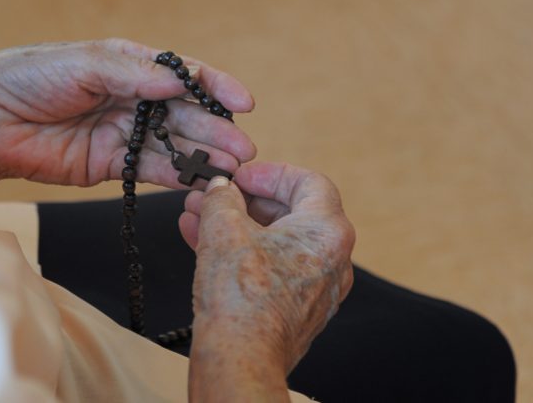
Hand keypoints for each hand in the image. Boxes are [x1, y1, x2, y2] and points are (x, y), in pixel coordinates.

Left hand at [0, 39, 256, 198]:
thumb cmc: (27, 77)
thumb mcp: (82, 63)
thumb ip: (132, 73)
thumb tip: (179, 82)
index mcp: (128, 64)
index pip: (182, 74)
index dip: (215, 86)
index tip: (244, 101)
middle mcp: (132, 97)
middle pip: (185, 113)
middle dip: (215, 129)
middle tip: (243, 148)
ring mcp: (123, 132)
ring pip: (174, 144)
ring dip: (203, 155)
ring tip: (231, 169)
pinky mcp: (109, 165)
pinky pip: (151, 170)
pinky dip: (177, 177)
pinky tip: (200, 182)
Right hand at [184, 162, 354, 391]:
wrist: (240, 360)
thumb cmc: (241, 297)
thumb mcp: (223, 227)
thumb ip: (222, 197)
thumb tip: (220, 188)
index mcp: (328, 231)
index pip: (309, 182)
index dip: (271, 173)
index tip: (242, 176)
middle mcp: (334, 259)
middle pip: (292, 212)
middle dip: (246, 201)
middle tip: (217, 196)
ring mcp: (318, 288)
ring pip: (277, 243)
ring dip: (238, 226)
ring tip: (198, 217)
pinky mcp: (298, 311)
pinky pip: (273, 269)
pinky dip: (243, 253)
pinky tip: (203, 244)